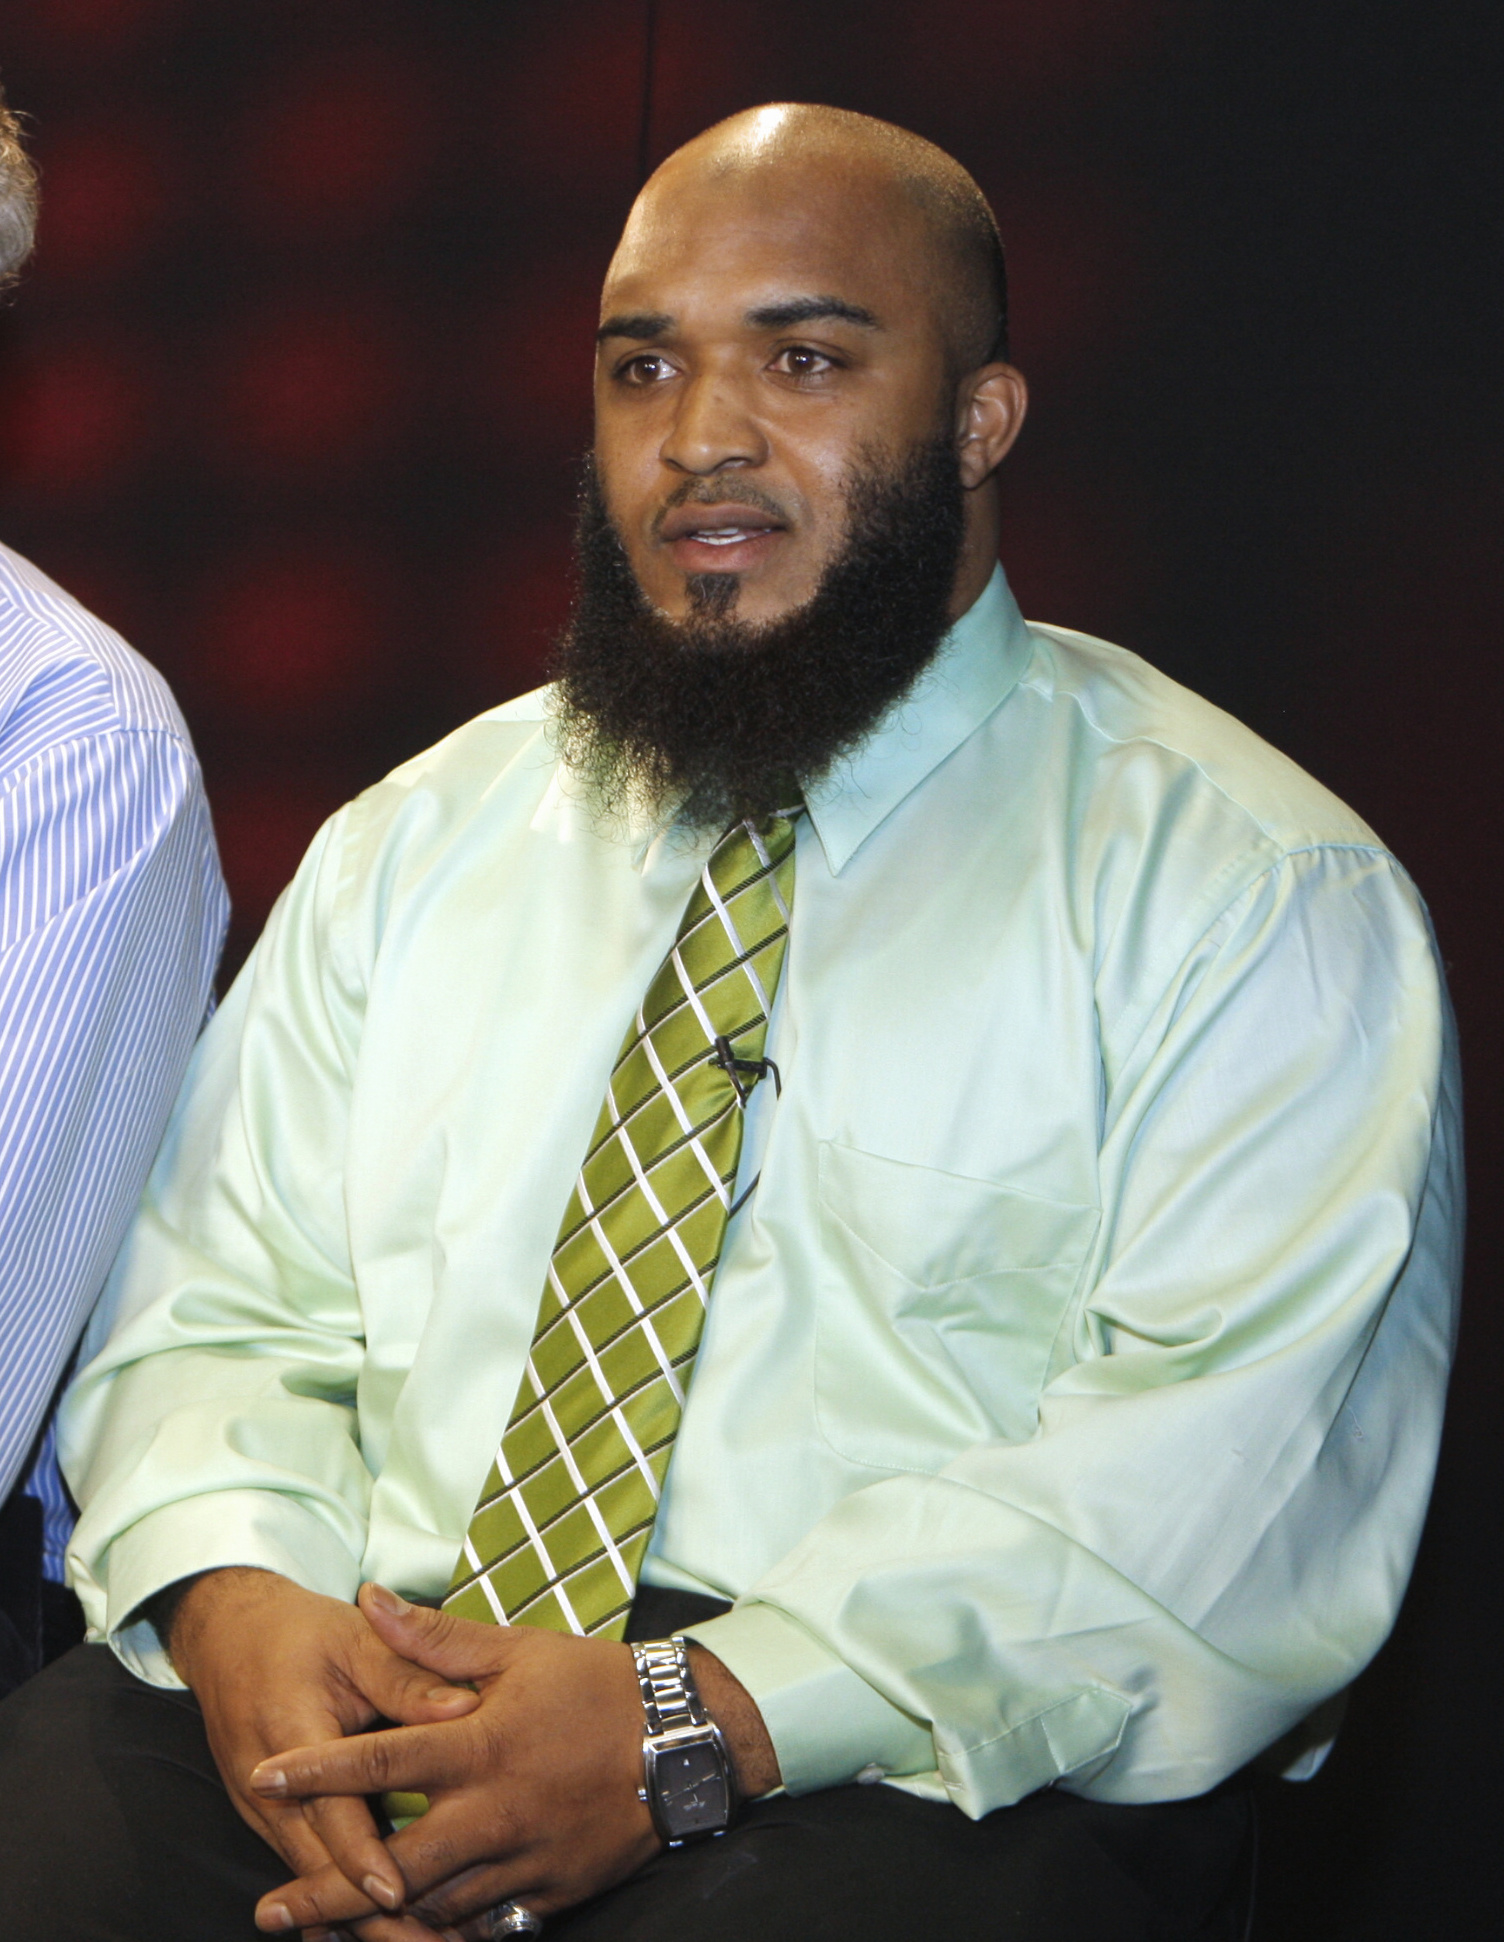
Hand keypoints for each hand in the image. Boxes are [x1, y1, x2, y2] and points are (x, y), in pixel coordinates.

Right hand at [165, 1568, 480, 1933]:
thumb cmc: (302, 1634)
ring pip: (315, 1883)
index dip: (362, 1855)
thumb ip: (407, 1675)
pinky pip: (312, 1871)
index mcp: (291, 1736)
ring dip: (361, 1923)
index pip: (329, 1810)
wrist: (230, 1637)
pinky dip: (342, 1908)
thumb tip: (466, 1707)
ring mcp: (267, 1813)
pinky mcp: (276, 1822)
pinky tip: (381, 1935)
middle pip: (320, 1870)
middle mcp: (269, 1790)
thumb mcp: (356, 1638)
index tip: (398, 1892)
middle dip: (371, 1918)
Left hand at [249, 1584, 780, 1936]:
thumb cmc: (595, 1685)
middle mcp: (494, 1812)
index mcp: (480, 1745)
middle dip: (325, 1892)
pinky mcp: (551, 1892)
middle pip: (392, 1866)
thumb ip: (435, 1637)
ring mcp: (523, 1859)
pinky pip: (484, 1925)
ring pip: (434, 1908)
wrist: (683, 1737)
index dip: (316, 1771)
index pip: (380, 1759)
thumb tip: (371, 1599)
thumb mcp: (517, 1649)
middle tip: (270, 1910)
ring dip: (377, 1920)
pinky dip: (443, 1932)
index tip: (261, 1778)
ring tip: (324, 1929)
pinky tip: (411, 1934)